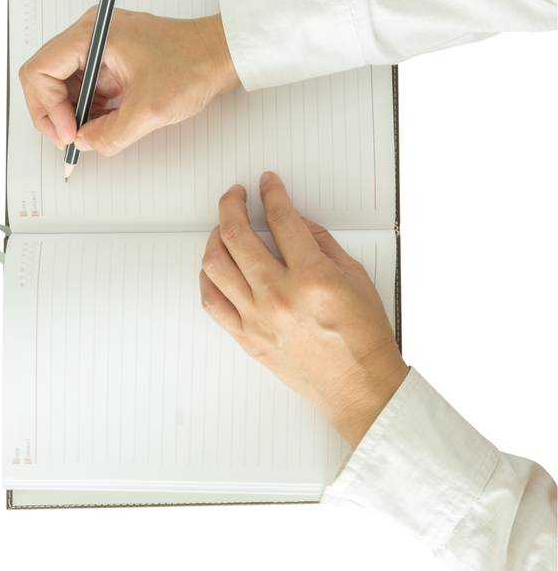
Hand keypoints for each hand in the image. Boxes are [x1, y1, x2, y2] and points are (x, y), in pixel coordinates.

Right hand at [18, 8, 239, 157]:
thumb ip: (109, 134)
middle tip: (71, 140)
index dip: (47, 108)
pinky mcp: (111, 60)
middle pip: (46, 79)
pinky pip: (85, 87)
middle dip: (54, 114)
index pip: (39, 72)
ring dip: (72, 114)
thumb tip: (84, 143)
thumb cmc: (194, 63)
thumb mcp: (148, 110)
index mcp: (90, 35)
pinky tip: (104, 124)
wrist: (225, 54)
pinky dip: (89, 110)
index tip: (68, 133)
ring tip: (90, 134)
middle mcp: (89, 36)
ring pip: (63, 86)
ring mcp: (99, 48)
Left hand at [199, 172, 406, 443]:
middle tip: (234, 195)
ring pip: (215, 265)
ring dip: (214, 238)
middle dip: (231, 205)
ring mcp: (256, 318)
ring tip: (224, 229)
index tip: (266, 183)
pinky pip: (211, 300)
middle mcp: (278, 296)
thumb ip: (321, 243)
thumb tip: (293, 220)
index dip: (271, 194)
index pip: (281, 221)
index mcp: (312, 278)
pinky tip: (214, 265)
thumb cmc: (363, 335)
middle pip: (236, 236)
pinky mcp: (245, 337)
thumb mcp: (355, 277)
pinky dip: (207, 277)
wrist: (358, 386)